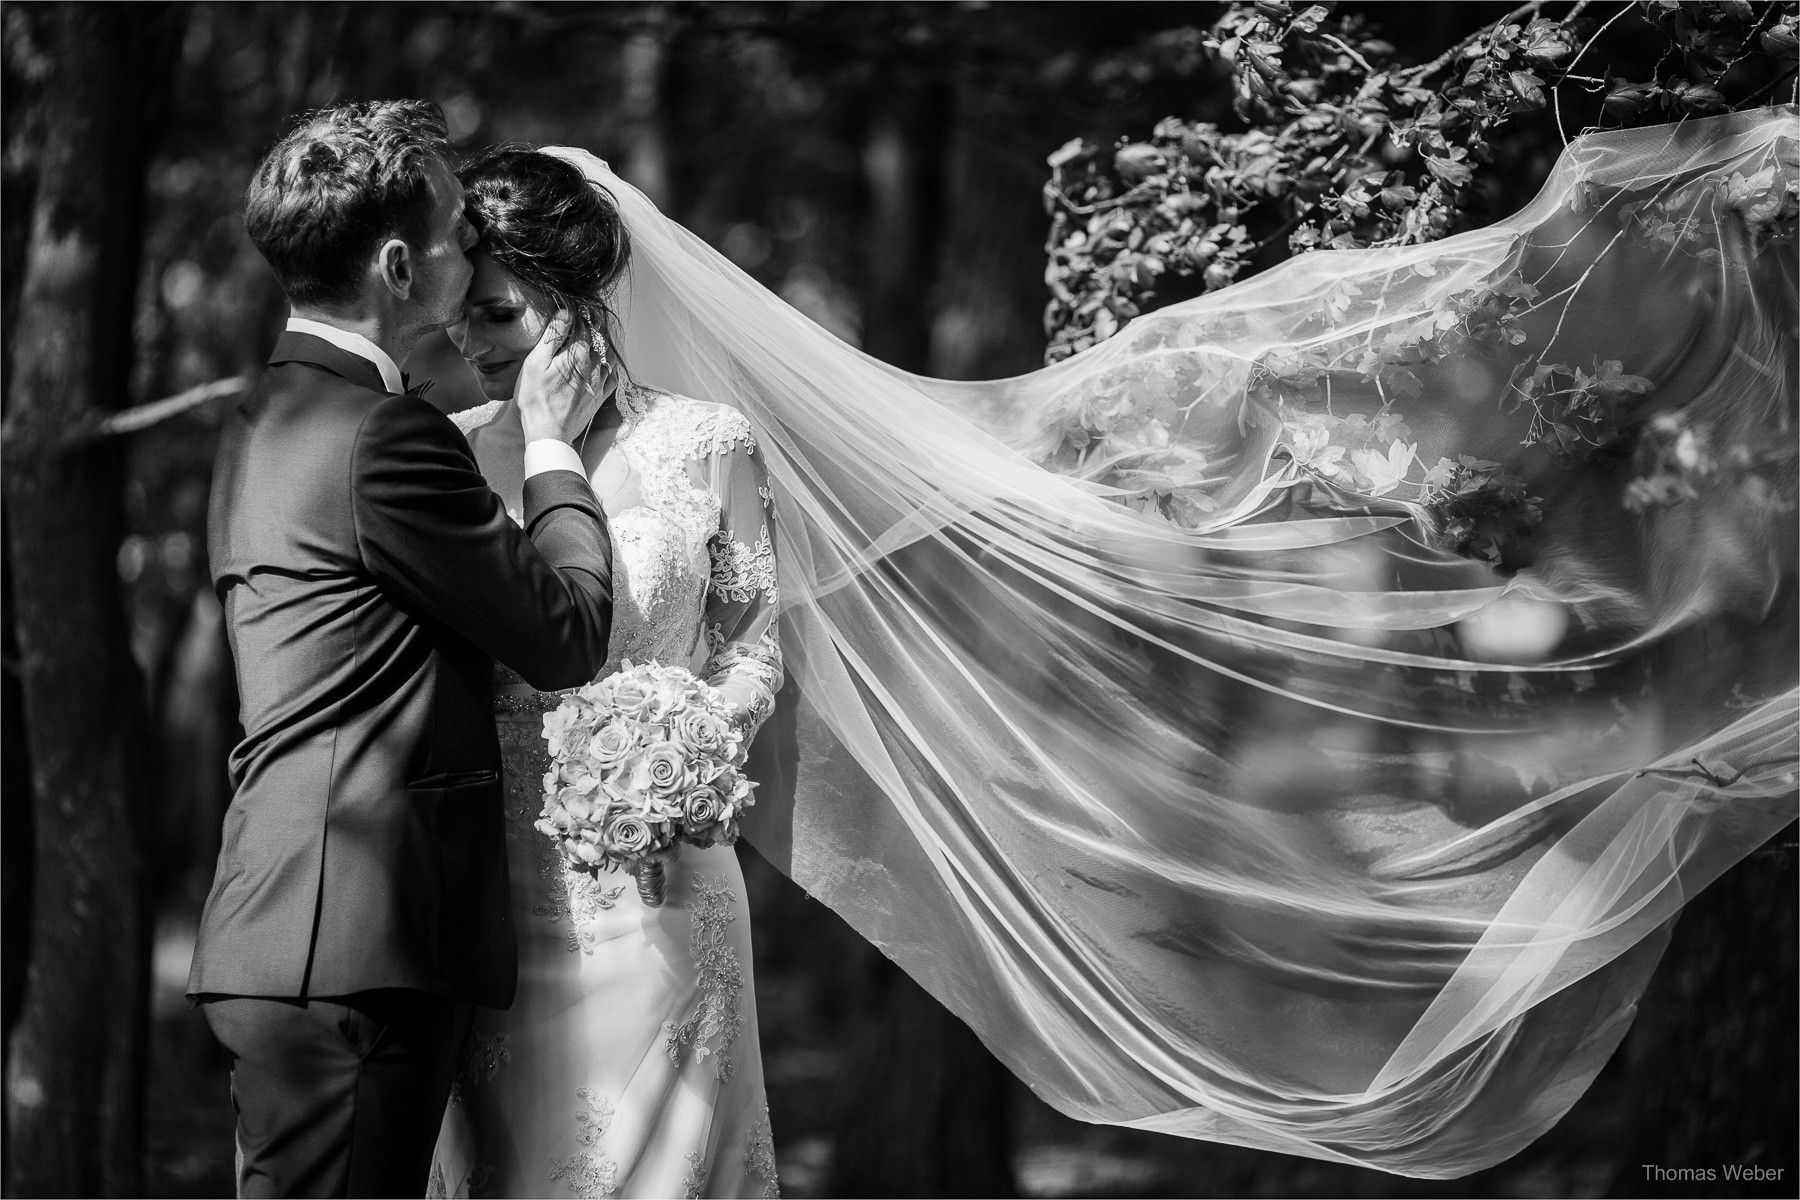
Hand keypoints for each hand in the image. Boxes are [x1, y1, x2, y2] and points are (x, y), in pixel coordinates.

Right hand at [516, 310, 604, 443]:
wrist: (549, 433)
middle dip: (592, 330)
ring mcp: (598, 384)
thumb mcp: (535, 363)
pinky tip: (604, 366)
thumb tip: (565, 314)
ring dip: (601, 347)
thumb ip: (552, 337)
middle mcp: (592, 368)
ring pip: (606, 358)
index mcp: (577, 355)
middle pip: (596, 342)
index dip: (581, 317)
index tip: (579, 309)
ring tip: (595, 341)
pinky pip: (611, 378)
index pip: (584, 328)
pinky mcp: (598, 398)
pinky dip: (609, 368)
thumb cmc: (536, 398)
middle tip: (587, 321)